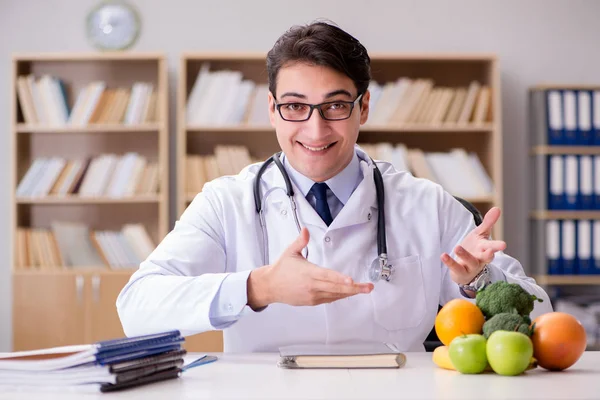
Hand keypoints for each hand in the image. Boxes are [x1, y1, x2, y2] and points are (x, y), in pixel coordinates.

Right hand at [247, 228, 372, 308]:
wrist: (270, 286)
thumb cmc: (281, 269)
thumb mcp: (290, 252)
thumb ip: (300, 241)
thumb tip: (305, 230)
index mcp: (308, 272)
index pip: (327, 276)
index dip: (340, 279)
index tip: (352, 280)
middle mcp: (311, 286)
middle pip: (336, 288)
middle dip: (354, 288)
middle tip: (368, 287)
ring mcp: (312, 295)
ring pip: (335, 295)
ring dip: (350, 293)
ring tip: (364, 289)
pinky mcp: (312, 301)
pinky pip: (329, 299)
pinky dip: (340, 296)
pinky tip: (349, 292)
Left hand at [441, 207, 506, 285]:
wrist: (465, 269)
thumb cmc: (475, 249)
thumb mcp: (480, 234)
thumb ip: (488, 223)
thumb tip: (497, 208)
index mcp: (486, 248)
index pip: (493, 246)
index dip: (497, 246)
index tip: (503, 244)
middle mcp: (481, 259)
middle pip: (487, 257)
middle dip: (489, 255)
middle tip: (491, 252)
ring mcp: (471, 267)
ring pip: (470, 262)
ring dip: (464, 255)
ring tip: (457, 247)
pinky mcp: (460, 272)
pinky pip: (455, 267)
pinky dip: (449, 262)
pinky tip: (443, 256)